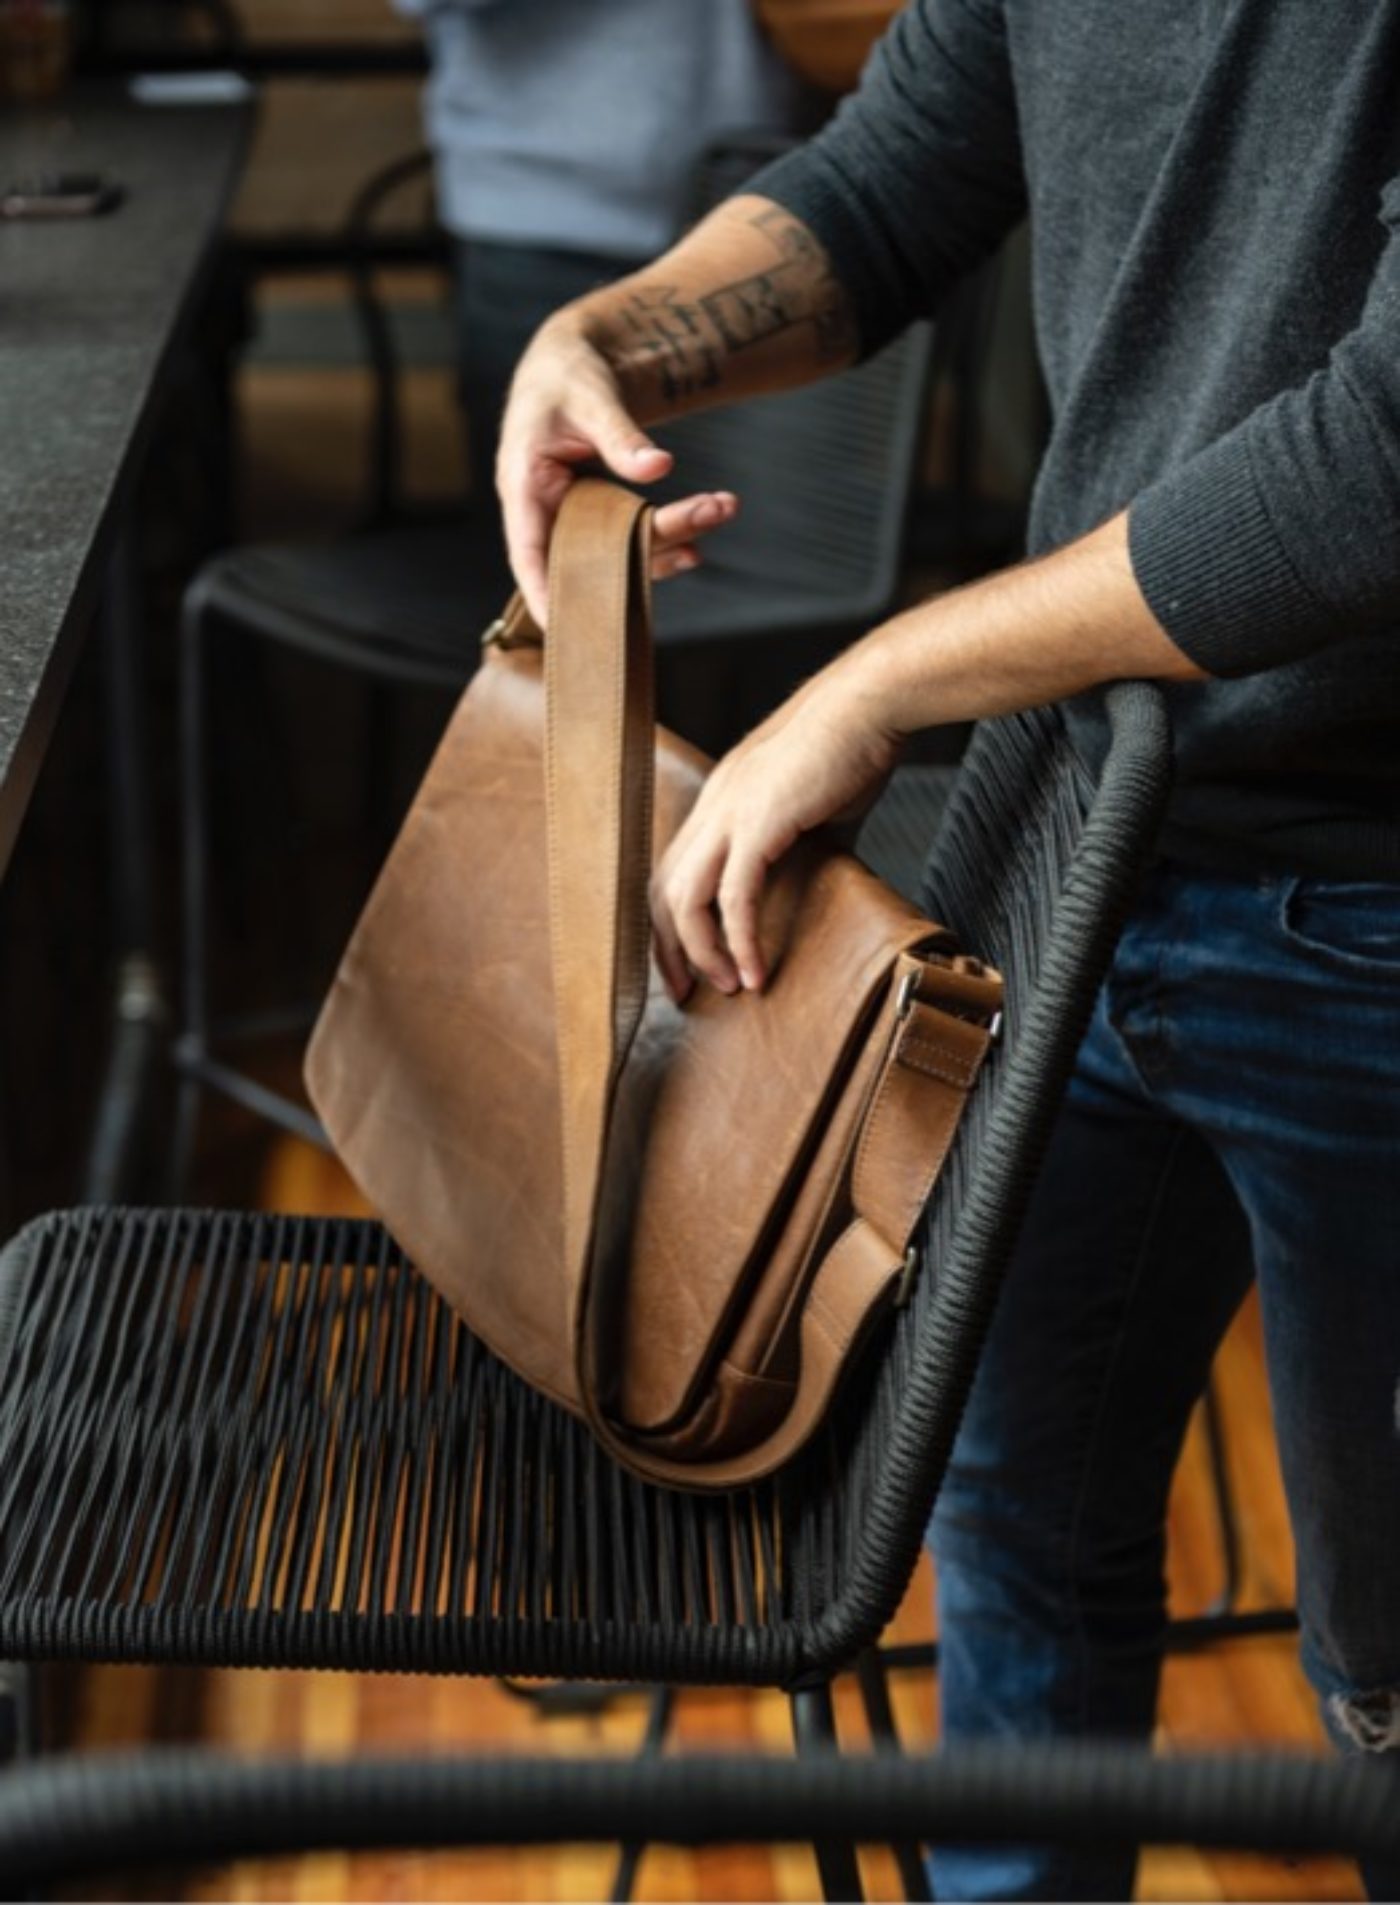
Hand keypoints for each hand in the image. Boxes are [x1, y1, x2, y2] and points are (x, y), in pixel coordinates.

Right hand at [498, 314, 737, 623]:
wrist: (573, 360)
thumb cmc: (568, 373)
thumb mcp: (591, 396)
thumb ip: (620, 434)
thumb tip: (660, 466)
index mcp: (523, 485)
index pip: (529, 554)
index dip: (544, 594)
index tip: (564, 628)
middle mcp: (546, 510)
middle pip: (591, 555)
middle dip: (648, 549)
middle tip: (702, 526)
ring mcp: (573, 516)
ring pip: (619, 549)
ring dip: (671, 536)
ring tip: (722, 507)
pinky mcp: (598, 515)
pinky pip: (630, 538)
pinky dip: (666, 536)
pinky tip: (703, 531)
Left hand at [650, 659, 902, 1001]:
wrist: (869, 705)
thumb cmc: (851, 747)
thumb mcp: (815, 806)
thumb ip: (803, 844)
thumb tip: (819, 880)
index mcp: (719, 801)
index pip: (671, 870)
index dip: (669, 922)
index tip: (685, 963)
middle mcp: (711, 807)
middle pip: (661, 890)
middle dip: (666, 949)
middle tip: (683, 993)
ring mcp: (729, 813)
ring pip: (685, 899)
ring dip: (700, 953)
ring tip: (726, 987)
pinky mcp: (758, 823)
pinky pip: (734, 897)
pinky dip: (740, 940)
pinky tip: (754, 970)